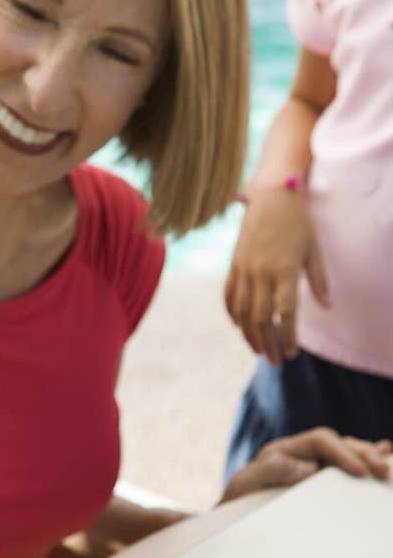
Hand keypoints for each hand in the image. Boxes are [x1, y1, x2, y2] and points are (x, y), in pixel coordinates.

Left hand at [220, 428, 391, 503]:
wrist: (233, 514)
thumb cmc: (239, 498)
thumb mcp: (245, 484)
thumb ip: (269, 472)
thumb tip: (304, 467)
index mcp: (288, 449)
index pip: (322, 441)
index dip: (342, 452)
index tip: (358, 471)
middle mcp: (305, 454)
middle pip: (341, 444)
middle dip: (364, 454)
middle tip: (381, 470)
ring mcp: (316, 466)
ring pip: (350, 454)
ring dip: (370, 458)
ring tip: (387, 466)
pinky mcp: (323, 480)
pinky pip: (349, 468)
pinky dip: (368, 461)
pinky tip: (388, 455)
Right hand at [225, 186, 328, 365]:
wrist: (270, 197)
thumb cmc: (298, 222)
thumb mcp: (314, 250)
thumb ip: (319, 279)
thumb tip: (328, 306)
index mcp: (284, 269)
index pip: (284, 313)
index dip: (287, 336)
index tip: (291, 353)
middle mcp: (261, 272)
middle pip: (260, 318)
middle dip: (267, 343)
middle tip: (274, 361)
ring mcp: (244, 269)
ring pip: (241, 311)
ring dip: (249, 335)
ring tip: (258, 350)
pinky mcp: (234, 265)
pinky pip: (229, 296)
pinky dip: (232, 314)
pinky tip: (240, 326)